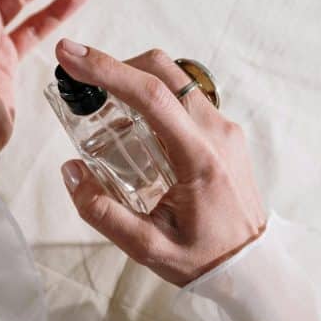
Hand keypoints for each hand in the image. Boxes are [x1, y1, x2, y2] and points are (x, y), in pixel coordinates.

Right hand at [55, 42, 266, 285]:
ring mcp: (225, 128)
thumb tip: (70, 170)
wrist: (252, 266)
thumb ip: (102, 213)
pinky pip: (186, 97)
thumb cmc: (203, 258)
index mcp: (200, 158)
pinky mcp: (225, 131)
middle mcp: (217, 132)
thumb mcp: (147, 249)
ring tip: (108, 113)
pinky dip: (155, 98)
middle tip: (83, 85)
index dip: (107, 69)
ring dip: (137, 81)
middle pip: (164, 71)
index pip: (151, 96)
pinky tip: (137, 130)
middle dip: (118, 66)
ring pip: (176, 78)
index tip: (69, 55)